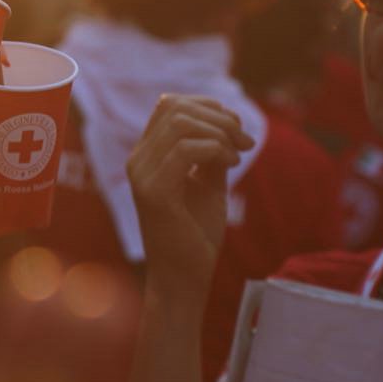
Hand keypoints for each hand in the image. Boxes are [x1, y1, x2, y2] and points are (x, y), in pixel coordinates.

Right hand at [126, 95, 252, 289]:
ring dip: (220, 132)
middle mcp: (137, 160)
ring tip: (239, 154)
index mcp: (146, 155)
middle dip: (219, 117)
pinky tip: (232, 166)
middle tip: (245, 142)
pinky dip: (216, 150)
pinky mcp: (154, 192)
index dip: (207, 106)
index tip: (236, 128)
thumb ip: (211, 152)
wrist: (185, 278)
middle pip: (175, 107)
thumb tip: (226, 122)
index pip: (169, 104)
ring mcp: (142, 175)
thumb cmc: (195, 233)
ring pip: (181, 123)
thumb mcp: (207, 182)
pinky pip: (186, 150)